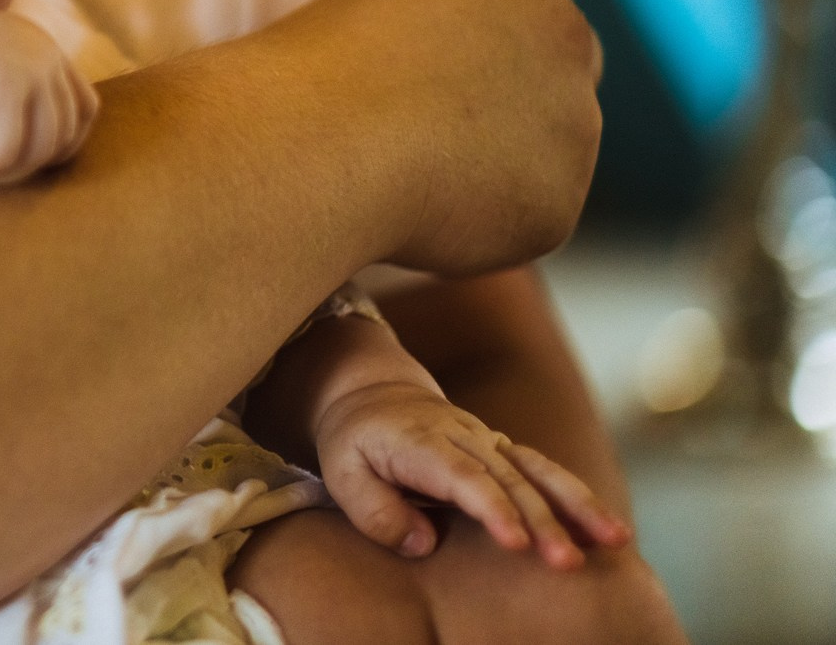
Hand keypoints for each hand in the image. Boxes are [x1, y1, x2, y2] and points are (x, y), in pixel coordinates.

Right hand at [0, 11, 97, 183]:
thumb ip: (18, 97)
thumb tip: (55, 149)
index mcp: (38, 43)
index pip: (84, 109)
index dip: (56, 145)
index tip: (16, 158)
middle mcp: (41, 49)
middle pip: (65, 137)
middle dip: (19, 162)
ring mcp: (26, 68)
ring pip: (38, 154)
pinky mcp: (3, 91)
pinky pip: (1, 159)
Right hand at [258, 0, 612, 274]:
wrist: (320, 149)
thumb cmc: (334, 64)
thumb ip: (466, 3)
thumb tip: (490, 49)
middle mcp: (567, 40)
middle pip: (571, 52)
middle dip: (525, 73)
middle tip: (443, 99)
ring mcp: (574, 128)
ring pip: (551, 136)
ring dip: (499, 146)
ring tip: (413, 154)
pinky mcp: (556, 203)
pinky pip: (530, 205)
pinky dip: (488, 211)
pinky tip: (426, 202)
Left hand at [314, 379, 632, 570]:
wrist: (372, 393)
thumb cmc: (354, 442)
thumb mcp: (342, 475)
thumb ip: (376, 512)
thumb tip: (425, 544)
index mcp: (420, 442)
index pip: (463, 476)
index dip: (492, 508)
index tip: (517, 542)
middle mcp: (462, 436)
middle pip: (509, 478)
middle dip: (543, 521)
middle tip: (568, 564)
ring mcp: (487, 439)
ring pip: (539, 469)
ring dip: (578, 504)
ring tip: (616, 539)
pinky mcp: (503, 449)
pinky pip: (544, 470)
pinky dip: (577, 496)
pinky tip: (606, 528)